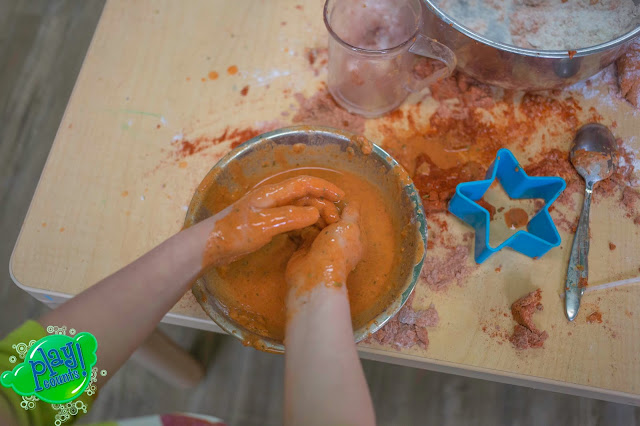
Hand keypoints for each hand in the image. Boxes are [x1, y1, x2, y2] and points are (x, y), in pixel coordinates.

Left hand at [201, 176, 343, 267]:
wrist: (210, 246)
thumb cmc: (234, 233)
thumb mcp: (265, 225)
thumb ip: (291, 217)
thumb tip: (315, 213)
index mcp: (272, 193)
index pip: (304, 184)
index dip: (324, 188)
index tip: (341, 197)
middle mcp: (273, 198)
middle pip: (304, 196)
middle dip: (323, 204)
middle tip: (336, 220)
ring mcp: (269, 211)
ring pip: (299, 208)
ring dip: (315, 215)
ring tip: (328, 227)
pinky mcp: (266, 224)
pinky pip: (292, 219)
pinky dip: (305, 224)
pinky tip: (311, 233)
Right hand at [285, 203, 361, 296]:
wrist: (314, 274)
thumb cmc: (337, 249)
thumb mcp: (350, 227)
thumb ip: (353, 213)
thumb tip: (354, 202)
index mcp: (354, 237)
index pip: (349, 215)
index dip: (340, 204)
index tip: (330, 194)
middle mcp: (338, 239)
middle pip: (331, 216)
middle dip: (322, 207)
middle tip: (314, 200)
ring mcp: (321, 243)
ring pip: (316, 221)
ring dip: (310, 213)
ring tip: (302, 202)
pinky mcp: (304, 246)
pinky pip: (303, 230)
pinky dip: (299, 222)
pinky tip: (295, 211)